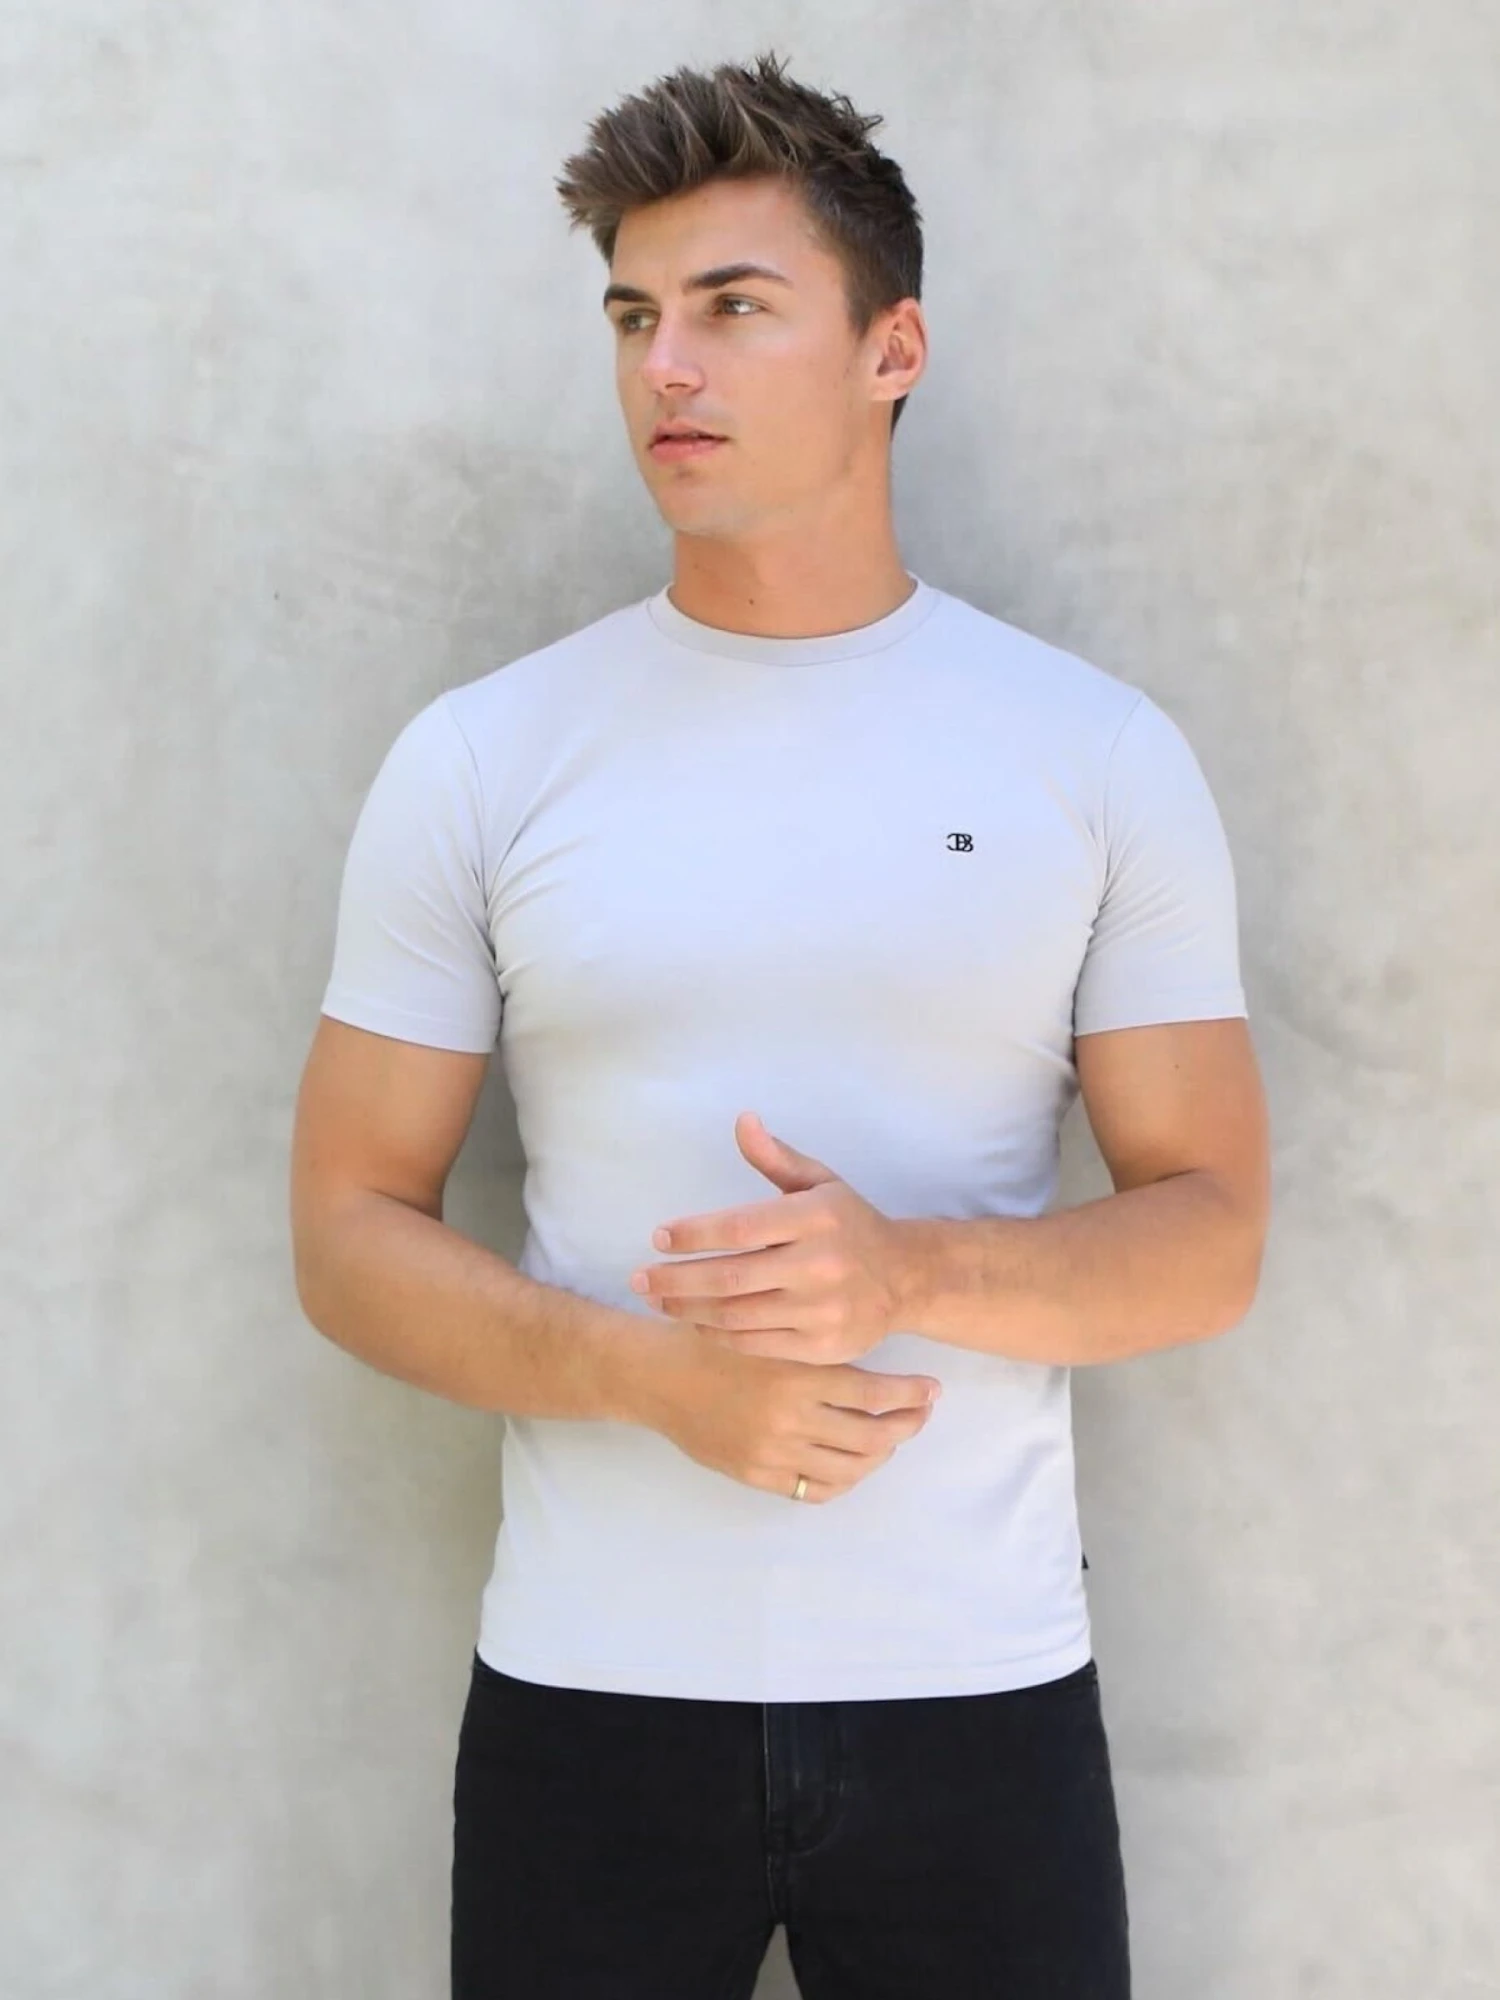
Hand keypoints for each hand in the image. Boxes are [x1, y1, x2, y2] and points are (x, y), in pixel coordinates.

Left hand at [628, 1111, 923, 1367]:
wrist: (906, 1279)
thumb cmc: (851, 1225)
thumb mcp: (821, 1183)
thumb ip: (777, 1158)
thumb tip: (743, 1121)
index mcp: (815, 1217)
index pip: (740, 1227)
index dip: (693, 1233)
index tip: (658, 1236)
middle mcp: (819, 1265)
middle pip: (730, 1277)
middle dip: (676, 1279)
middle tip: (638, 1278)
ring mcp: (821, 1311)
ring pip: (737, 1315)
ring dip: (688, 1309)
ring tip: (658, 1300)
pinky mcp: (822, 1347)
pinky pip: (756, 1344)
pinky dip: (718, 1335)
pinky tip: (697, 1323)